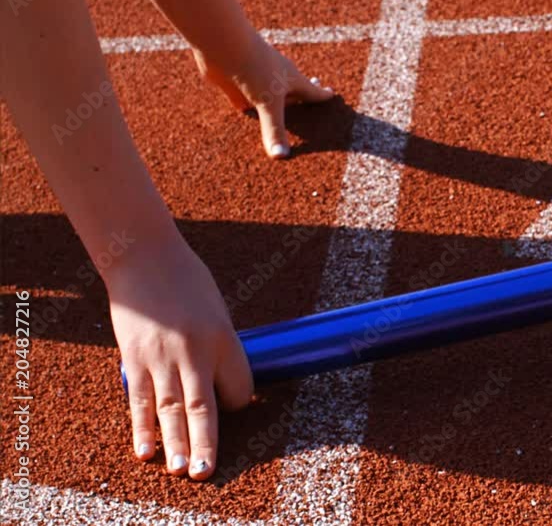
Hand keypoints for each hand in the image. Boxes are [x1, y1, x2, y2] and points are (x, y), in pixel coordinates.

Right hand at [106, 231, 252, 479]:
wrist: (144, 256)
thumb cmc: (187, 282)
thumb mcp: (215, 312)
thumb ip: (216, 347)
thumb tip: (215, 378)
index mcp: (225, 337)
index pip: (239, 386)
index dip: (238, 401)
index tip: (232, 404)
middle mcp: (196, 351)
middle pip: (206, 407)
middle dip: (207, 443)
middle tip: (206, 472)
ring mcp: (163, 357)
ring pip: (171, 410)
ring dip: (176, 443)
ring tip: (181, 471)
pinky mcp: (135, 358)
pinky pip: (139, 400)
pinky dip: (142, 428)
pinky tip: (146, 451)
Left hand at [194, 35, 334, 158]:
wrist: (223, 43)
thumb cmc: (255, 67)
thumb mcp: (269, 102)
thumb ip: (274, 130)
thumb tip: (281, 156)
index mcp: (291, 79)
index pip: (311, 91)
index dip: (322, 95)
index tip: (332, 95)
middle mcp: (276, 78)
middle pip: (292, 90)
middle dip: (301, 94)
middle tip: (312, 93)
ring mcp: (256, 80)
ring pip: (269, 94)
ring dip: (274, 100)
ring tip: (281, 106)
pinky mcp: (236, 83)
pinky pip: (245, 98)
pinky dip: (248, 106)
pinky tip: (244, 111)